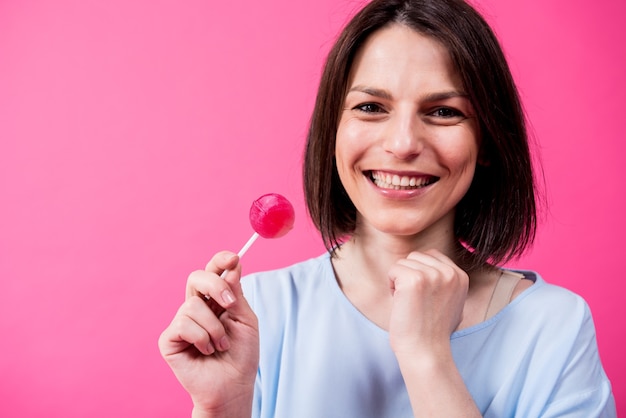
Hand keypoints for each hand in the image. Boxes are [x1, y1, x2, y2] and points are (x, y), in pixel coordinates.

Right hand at [158, 251, 258, 414]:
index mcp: (215, 300)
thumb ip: (235, 294)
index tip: (234, 258)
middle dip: (215, 286)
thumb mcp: (245, 319)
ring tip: (221, 345)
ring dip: (215, 328)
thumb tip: (232, 266)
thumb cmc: (241, 355)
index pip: (213, 271)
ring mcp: (181, 322)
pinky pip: (184, 325)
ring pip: (193, 305)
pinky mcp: (169, 339)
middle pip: (196, 277)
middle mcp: (196, 307)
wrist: (233, 386)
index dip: (220, 260)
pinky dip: (202, 338)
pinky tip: (206, 351)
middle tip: (229, 305)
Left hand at [387, 249, 468, 356]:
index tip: (423, 297)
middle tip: (415, 302)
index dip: (420, 273)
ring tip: (409, 303)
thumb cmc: (433, 331)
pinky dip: (391, 286)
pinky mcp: (414, 280)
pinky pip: (393, 270)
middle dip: (408, 276)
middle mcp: (449, 272)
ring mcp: (432, 275)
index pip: (430, 255)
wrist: (426, 352)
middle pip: (415, 257)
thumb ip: (445, 282)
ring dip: (399, 281)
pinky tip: (401, 303)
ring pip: (403, 263)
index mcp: (460, 276)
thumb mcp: (451, 301)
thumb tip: (431, 268)